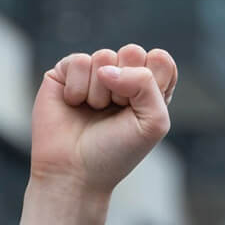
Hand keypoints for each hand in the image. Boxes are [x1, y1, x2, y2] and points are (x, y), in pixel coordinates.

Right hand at [1, 46, 176, 224]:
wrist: (74, 172)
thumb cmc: (116, 152)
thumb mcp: (153, 122)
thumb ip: (147, 83)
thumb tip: (107, 68)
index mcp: (148, 88)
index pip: (159, 59)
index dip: (152, 81)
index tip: (140, 110)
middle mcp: (121, 77)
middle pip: (132, 51)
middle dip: (126, 85)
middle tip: (115, 111)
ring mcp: (92, 73)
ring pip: (104, 56)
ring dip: (100, 92)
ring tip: (93, 112)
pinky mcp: (65, 73)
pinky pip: (78, 61)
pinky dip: (78, 88)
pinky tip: (73, 104)